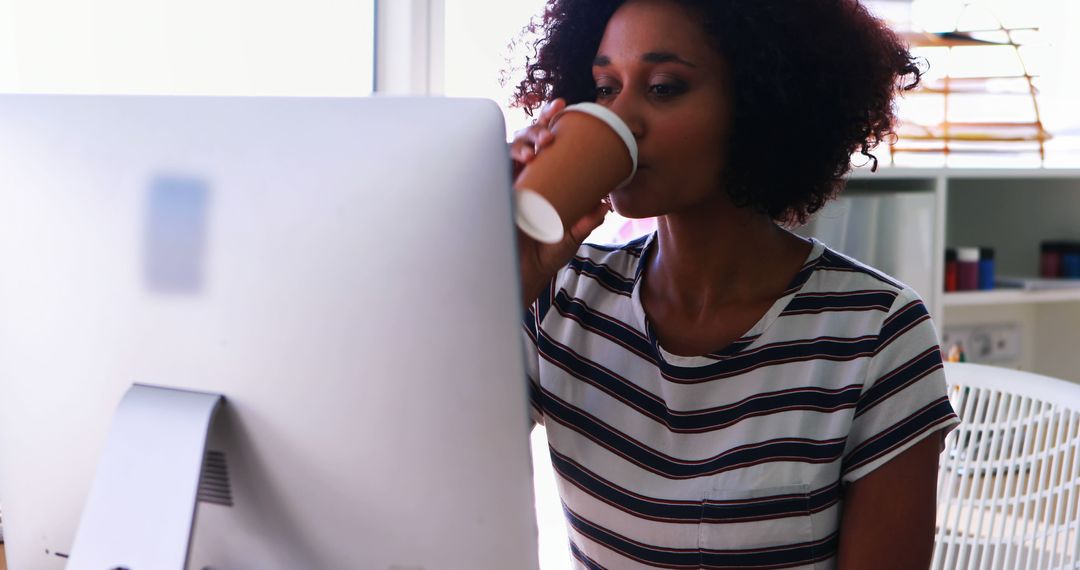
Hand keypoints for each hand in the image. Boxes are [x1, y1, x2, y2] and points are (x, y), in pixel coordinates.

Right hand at [511, 99, 611, 307]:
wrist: (520, 278)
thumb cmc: (543, 255)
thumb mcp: (570, 236)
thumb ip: (586, 222)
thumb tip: (605, 206)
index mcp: (542, 177)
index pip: (543, 142)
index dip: (549, 120)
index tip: (562, 105)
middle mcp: (521, 175)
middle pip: (525, 138)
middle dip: (536, 125)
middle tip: (551, 132)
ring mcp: (505, 183)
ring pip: (508, 148)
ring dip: (523, 140)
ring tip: (538, 147)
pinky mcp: (492, 195)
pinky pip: (492, 169)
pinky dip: (505, 160)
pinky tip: (520, 158)